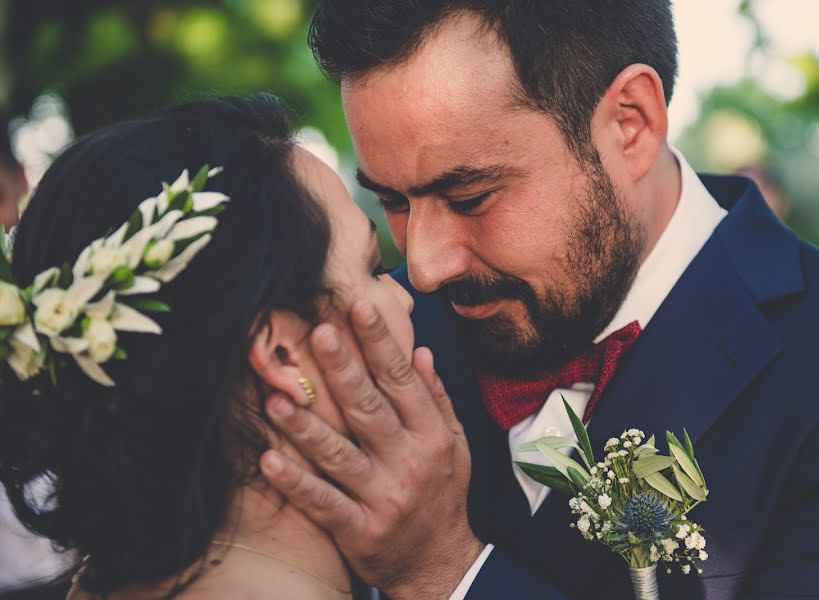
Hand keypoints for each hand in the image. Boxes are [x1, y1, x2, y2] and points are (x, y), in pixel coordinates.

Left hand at [260, 300, 483, 598]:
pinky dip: (296, 483)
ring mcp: (383, 497)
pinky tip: (268, 460)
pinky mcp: (360, 530)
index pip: (403, 380)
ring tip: (276, 396)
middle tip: (316, 332)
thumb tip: (421, 350)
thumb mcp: (455, 443)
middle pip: (370, 409)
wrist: (441, 564)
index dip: (380, 342)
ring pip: (339, 455)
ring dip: (306, 425)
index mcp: (432, 435)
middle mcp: (409, 462)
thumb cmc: (443, 493)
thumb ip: (436, 397)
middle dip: (343, 369)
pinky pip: (323, 503)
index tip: (359, 305)